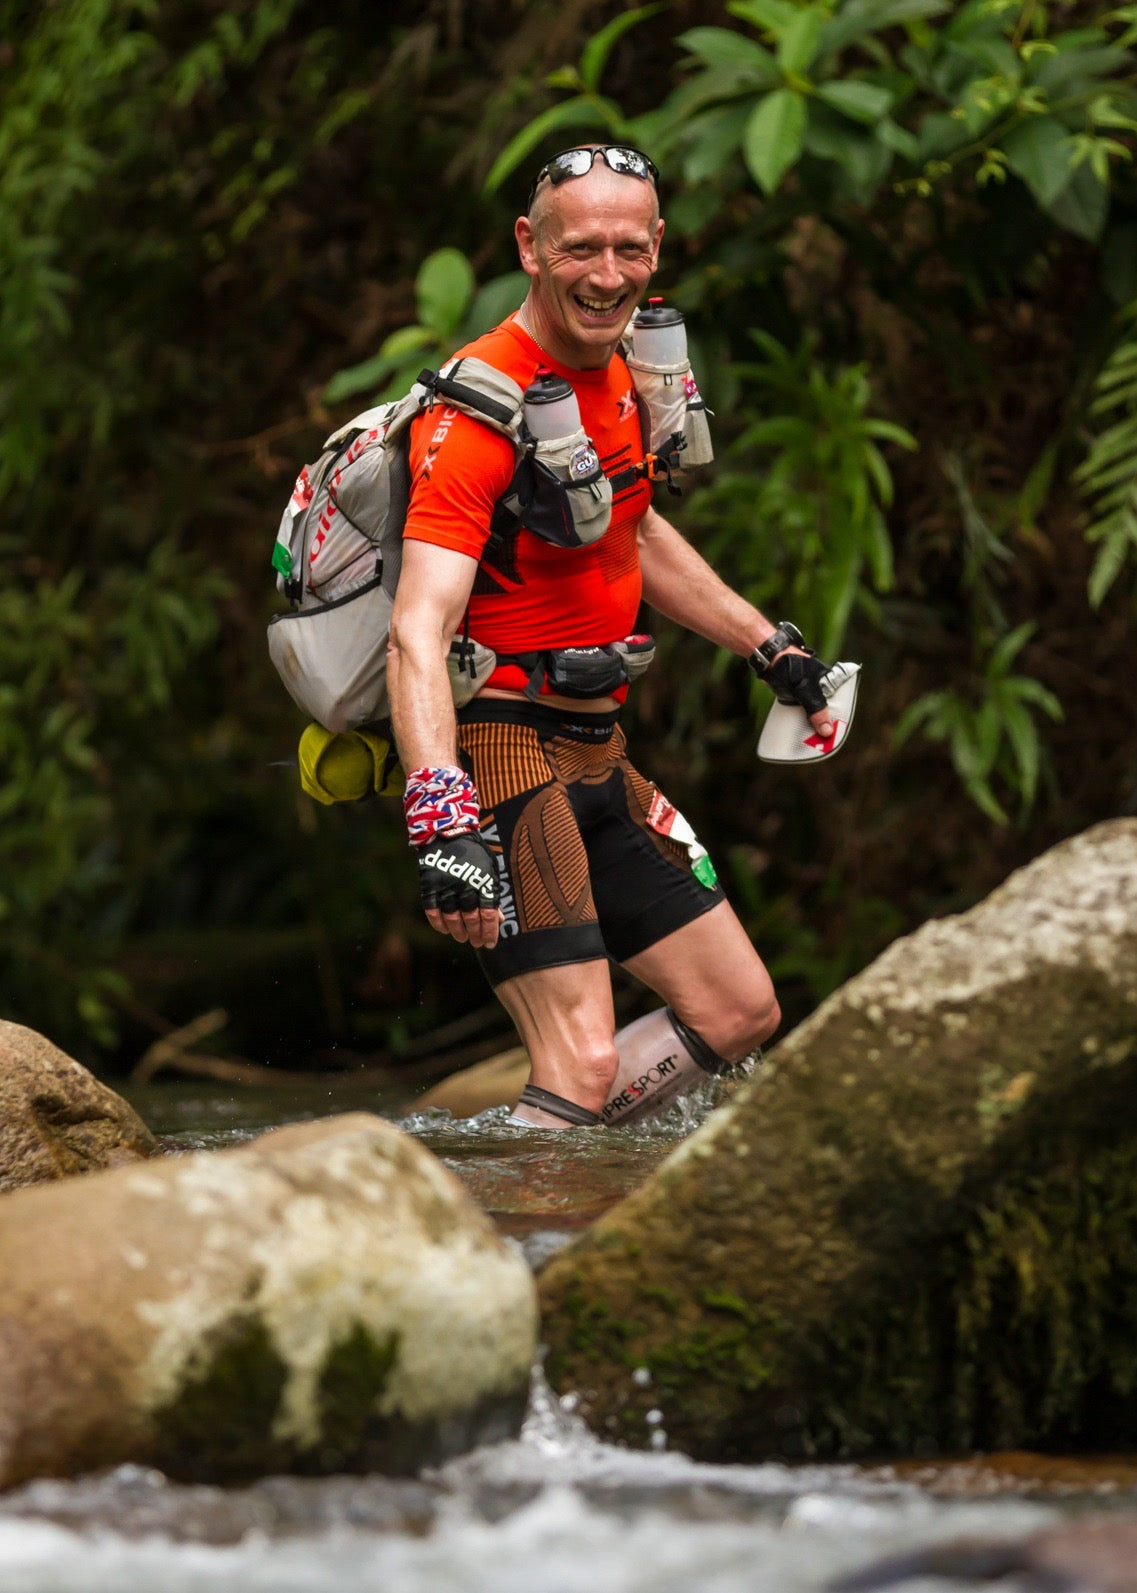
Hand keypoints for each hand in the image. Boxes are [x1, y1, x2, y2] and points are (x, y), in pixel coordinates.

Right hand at [417, 832, 502, 948]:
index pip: (489, 915)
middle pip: (472, 919)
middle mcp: (466, 885)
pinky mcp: (430, 884)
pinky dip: (438, 923)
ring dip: (458, 932)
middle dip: (475, 935)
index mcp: (484, 881)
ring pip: (452, 918)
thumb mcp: (489, 869)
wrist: (448, 831)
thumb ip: (493, 894)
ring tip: (462, 938)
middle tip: (476, 943)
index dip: (490, 932)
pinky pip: (433, 911)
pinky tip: (445, 929)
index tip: (490, 943)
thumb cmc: (474, 853)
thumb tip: (499, 920)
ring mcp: (446, 885)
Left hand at [766, 648, 834, 738]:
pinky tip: (798, 733)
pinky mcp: (797, 696)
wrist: (770, 660)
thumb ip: (816, 710)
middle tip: (824, 742)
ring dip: (813, 725)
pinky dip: (801, 721)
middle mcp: (823, 687)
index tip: (838, 734)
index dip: (841, 719)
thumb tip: (827, 731)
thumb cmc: (792, 667)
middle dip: (826, 725)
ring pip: (814, 712)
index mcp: (833, 681)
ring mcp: (809, 692)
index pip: (843, 702)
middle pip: (828, 711)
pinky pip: (802, 712)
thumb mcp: (806, 691)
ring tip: (811, 742)